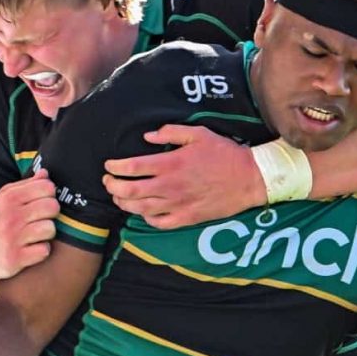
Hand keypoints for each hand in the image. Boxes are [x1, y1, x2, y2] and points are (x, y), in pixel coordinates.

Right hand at [0, 170, 58, 278]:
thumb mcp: (5, 200)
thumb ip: (27, 185)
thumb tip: (45, 173)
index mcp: (9, 198)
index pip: (47, 187)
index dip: (49, 195)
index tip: (41, 203)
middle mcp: (10, 216)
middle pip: (52, 206)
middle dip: (50, 214)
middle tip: (40, 220)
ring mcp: (12, 238)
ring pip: (50, 229)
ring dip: (46, 234)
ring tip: (35, 235)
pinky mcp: (15, 258)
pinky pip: (44, 250)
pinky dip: (41, 251)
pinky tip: (30, 249)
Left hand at [102, 125, 265, 228]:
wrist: (248, 178)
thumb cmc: (224, 153)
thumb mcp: (198, 134)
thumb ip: (170, 132)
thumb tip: (147, 137)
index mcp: (171, 163)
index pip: (132, 167)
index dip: (115, 167)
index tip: (109, 165)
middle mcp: (170, 186)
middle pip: (130, 191)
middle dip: (113, 186)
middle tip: (108, 181)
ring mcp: (178, 204)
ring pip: (140, 209)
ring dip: (124, 203)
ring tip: (119, 197)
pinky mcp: (187, 218)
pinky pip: (159, 223)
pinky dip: (146, 218)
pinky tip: (143, 212)